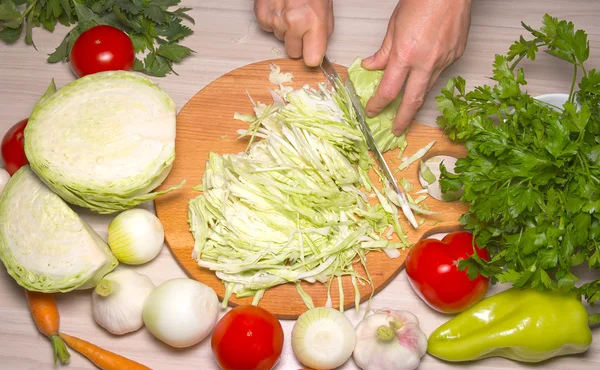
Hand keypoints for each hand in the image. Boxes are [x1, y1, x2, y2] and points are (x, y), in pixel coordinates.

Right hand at [254, 0, 333, 66]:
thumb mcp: (326, 7)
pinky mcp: (261, 15)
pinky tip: (279, 7)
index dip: (312, 56)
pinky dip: (272, 20)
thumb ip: (322, 31)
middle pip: (294, 53)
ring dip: (285, 28)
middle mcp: (293, 22)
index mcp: (314, 21)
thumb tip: (318, 49)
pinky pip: (268, 28)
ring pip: (280, 39)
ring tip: (291, 9)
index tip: (313, 53)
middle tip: (302, 26)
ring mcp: (275, 19)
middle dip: (298, 43)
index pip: (312, 59)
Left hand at [363, 0, 471, 134]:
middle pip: (412, 101)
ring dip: (416, 100)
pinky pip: (440, 72)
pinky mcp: (456, 55)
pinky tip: (423, 77)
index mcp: (406, 54)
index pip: (388, 90)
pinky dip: (429, 77)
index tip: (372, 111)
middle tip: (397, 130)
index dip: (378, 104)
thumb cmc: (422, 0)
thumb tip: (372, 66)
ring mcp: (444, 60)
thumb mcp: (394, 26)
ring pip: (428, 88)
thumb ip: (383, 51)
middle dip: (403, 119)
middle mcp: (426, 61)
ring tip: (408, 109)